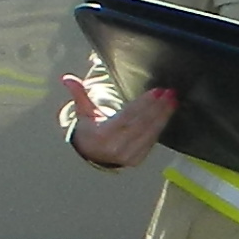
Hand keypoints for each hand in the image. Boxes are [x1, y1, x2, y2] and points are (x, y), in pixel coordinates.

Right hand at [59, 73, 174, 167]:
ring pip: (149, 133)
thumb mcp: (83, 112)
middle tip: (169, 93)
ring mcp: (127, 156)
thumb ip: (78, 94)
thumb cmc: (89, 129)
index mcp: (102, 135)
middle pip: (141, 124)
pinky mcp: (137, 159)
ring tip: (172, 101)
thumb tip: (66, 79)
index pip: (127, 117)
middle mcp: (116, 147)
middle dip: (157, 107)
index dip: (143, 104)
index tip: (156, 91)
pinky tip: (167, 114)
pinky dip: (160, 127)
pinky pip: (151, 141)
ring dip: (163, 115)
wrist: (91, 153)